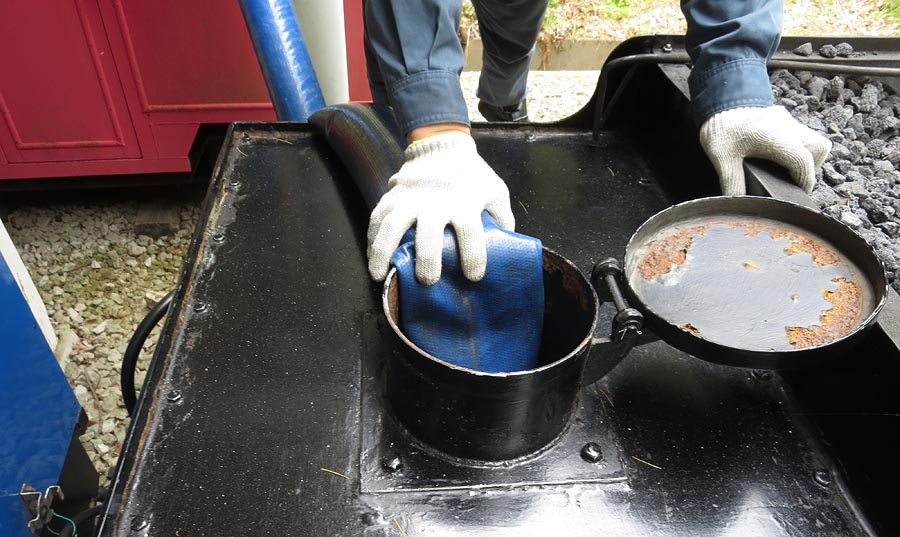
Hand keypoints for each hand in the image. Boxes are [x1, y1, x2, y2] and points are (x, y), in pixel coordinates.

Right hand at [367, 131, 514, 284]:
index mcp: (464, 202)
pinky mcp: (392, 195)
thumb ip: (502, 219)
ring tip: (378, 275)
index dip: (473, 257)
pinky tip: (371, 256)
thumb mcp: (495, 191)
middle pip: (428, 233)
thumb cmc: (472, 175)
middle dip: (427, 260)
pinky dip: (371, 238)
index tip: (474, 276)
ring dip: (383, 252)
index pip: (471, 232)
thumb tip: (506, 250)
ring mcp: (410, 199)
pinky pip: (376, 218)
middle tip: (428, 280)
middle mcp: (434, 202)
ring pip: (392, 226)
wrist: (442, 146)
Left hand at [699, 106, 831, 194]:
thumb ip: (732, 182)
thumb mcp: (723, 158)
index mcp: (780, 139)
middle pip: (819, 149)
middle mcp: (790, 128)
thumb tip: (737, 204)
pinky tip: (775, 156)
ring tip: (784, 170)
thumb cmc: (722, 125)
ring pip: (813, 139)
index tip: (796, 195)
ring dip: (806, 156)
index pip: (804, 164)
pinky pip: (800, 133)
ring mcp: (788, 121)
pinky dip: (796, 146)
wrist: (719, 94)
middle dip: (810, 168)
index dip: (804, 183)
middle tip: (791, 181)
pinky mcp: (782, 117)